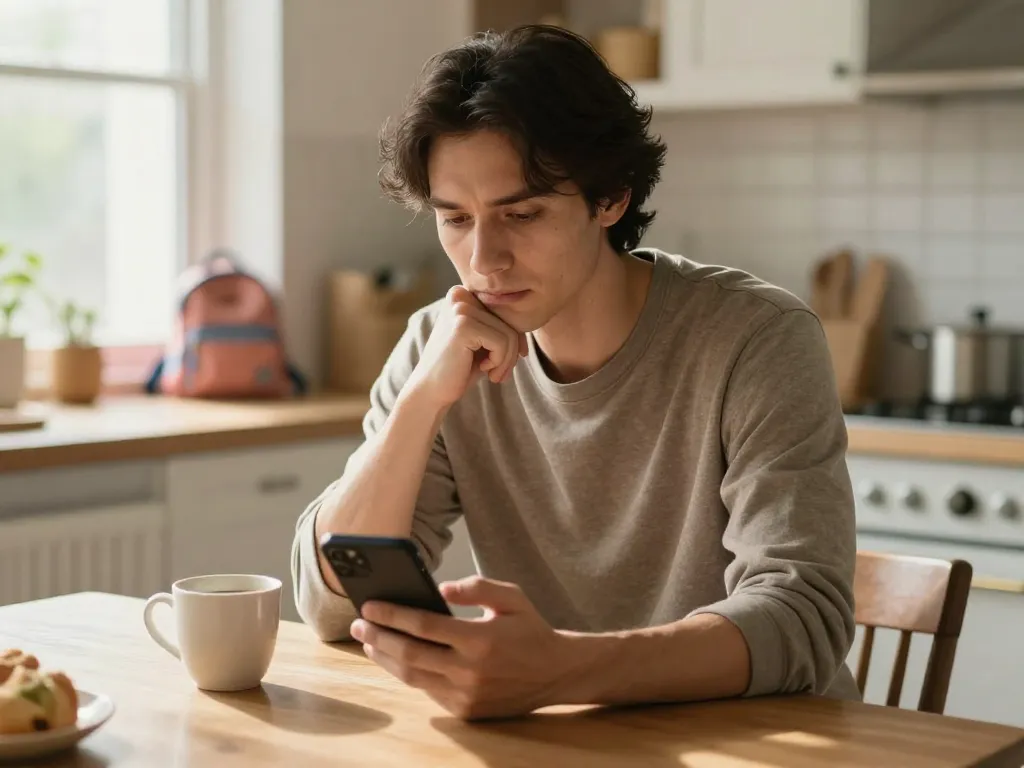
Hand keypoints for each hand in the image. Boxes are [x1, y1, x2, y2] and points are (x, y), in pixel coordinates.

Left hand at [350, 576, 573, 719]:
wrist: (556, 673)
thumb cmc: (530, 629)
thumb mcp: (512, 597)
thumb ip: (477, 587)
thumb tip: (440, 588)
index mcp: (479, 639)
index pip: (423, 625)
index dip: (392, 615)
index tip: (369, 605)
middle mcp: (470, 670)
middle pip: (409, 654)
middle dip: (378, 638)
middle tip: (358, 625)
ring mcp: (466, 695)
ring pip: (412, 677)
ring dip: (386, 658)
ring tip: (369, 642)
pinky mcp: (465, 711)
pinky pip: (427, 691)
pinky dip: (408, 674)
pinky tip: (396, 659)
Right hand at [405, 286, 527, 409]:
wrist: (432, 391)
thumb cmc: (461, 367)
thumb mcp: (484, 341)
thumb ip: (501, 325)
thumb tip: (531, 316)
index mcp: (463, 293)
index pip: (505, 312)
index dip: (515, 338)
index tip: (507, 362)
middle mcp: (460, 295)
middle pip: (509, 321)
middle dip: (511, 353)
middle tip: (499, 374)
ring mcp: (460, 309)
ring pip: (509, 334)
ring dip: (507, 361)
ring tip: (493, 374)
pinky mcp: (463, 326)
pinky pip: (502, 343)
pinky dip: (499, 362)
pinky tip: (483, 370)